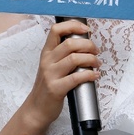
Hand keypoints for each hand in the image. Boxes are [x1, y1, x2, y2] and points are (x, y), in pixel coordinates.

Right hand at [23, 19, 100, 133]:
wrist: (36, 109)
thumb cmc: (47, 87)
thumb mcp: (51, 66)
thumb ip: (63, 55)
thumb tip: (84, 44)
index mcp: (46, 53)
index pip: (56, 30)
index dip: (73, 25)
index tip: (86, 29)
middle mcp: (47, 61)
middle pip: (70, 43)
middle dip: (88, 45)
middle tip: (96, 50)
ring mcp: (50, 75)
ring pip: (74, 58)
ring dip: (91, 59)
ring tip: (96, 63)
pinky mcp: (56, 89)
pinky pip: (76, 77)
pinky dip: (90, 75)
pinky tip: (95, 75)